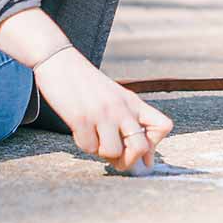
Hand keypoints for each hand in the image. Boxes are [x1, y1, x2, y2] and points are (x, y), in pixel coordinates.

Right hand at [33, 48, 172, 171]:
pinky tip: (80, 131)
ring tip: (94, 137)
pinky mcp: (80, 118)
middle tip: (114, 156)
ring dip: (101, 152)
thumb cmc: (87, 84)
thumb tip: (147, 162)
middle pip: (139, 147)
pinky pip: (88, 147)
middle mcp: (121, 108)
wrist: (59, 60)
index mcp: (133, 102)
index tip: (139, 149)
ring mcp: (101, 113)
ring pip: (113, 152)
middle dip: (127, 161)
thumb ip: (131, 124)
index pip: (164, 127)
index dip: (154, 145)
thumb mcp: (116, 98)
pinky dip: (84, 144)